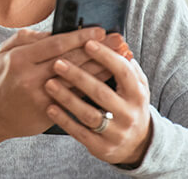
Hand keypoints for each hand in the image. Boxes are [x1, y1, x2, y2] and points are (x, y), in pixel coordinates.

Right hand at [0, 27, 107, 149]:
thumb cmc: (4, 78)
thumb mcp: (5, 53)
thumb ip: (28, 38)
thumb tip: (55, 30)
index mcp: (20, 57)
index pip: (56, 43)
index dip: (81, 36)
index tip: (100, 30)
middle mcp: (30, 76)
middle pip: (72, 60)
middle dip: (99, 49)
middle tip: (119, 40)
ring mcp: (41, 96)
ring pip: (78, 79)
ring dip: (103, 67)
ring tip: (122, 58)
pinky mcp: (49, 111)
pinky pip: (76, 97)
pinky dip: (94, 86)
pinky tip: (109, 79)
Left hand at [44, 39, 152, 165]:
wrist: (136, 145)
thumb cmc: (129, 105)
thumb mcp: (136, 86)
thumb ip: (126, 65)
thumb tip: (115, 39)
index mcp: (138, 94)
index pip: (123, 72)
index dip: (106, 56)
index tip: (87, 42)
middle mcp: (129, 114)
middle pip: (102, 93)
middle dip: (79, 76)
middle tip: (58, 63)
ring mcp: (116, 133)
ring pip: (89, 114)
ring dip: (68, 98)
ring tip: (49, 83)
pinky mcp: (102, 147)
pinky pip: (80, 133)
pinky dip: (64, 120)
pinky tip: (50, 107)